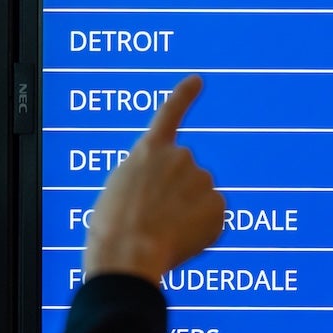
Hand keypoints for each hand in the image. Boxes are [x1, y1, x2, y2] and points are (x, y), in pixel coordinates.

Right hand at [83, 75, 224, 284]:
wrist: (129, 251)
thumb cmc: (113, 227)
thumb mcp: (121, 190)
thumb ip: (149, 179)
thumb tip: (175, 196)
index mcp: (150, 151)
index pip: (170, 114)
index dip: (184, 96)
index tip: (198, 80)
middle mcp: (181, 157)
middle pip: (185, 175)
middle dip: (176, 194)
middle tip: (152, 218)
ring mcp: (203, 179)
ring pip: (198, 198)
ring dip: (186, 213)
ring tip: (162, 232)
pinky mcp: (218, 206)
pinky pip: (211, 219)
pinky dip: (199, 231)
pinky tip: (179, 241)